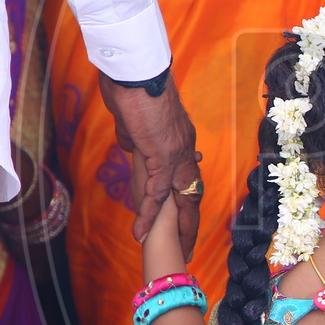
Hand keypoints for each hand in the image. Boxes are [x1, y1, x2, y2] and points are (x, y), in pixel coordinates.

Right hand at [99, 71, 201, 257]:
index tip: (184, 220)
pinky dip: (148, 214)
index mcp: (181, 141)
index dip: (186, 201)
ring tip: (173, 252)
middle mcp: (185, 150)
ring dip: (177, 229)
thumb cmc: (134, 87)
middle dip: (190, 225)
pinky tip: (141, 233)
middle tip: (188, 249)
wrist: (137, 71)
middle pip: (192, 196)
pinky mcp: (161, 156)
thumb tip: (133, 146)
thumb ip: (136, 137)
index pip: (187, 178)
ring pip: (181, 200)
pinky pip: (156, 192)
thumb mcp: (135, 121)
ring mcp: (176, 155)